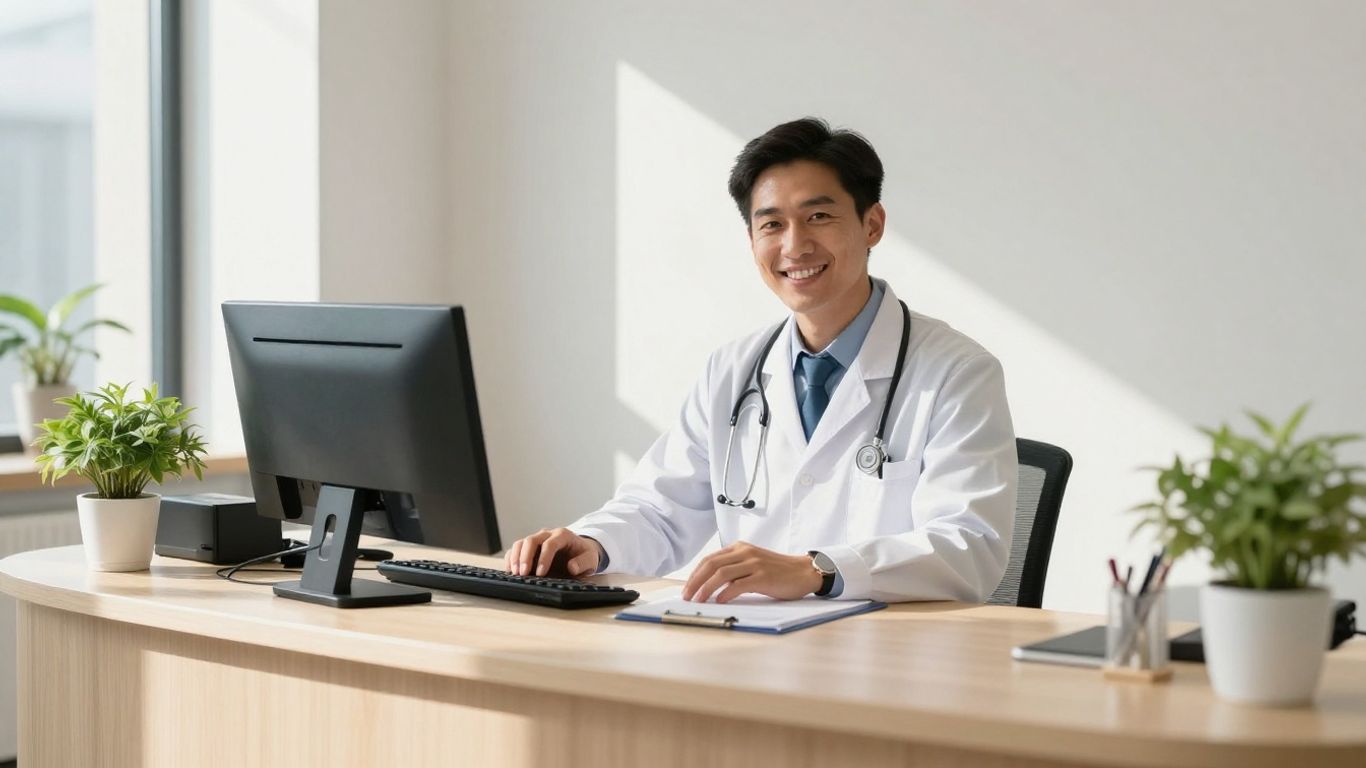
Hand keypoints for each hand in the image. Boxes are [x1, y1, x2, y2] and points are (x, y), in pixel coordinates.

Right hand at [504, 528, 603, 577]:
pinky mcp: (529, 548)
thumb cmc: (584, 555)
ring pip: (521, 543)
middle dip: (525, 557)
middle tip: (523, 573)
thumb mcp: (591, 560)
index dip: (544, 558)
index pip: (550, 544)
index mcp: (562, 535)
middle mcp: (547, 534)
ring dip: (516, 557)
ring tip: (515, 573)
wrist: (580, 552)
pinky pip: (516, 549)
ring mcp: (537, 540)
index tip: (540, 573)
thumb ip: (583, 563)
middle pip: (531, 540)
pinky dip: (511, 558)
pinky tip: (511, 570)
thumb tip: (571, 567)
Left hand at [681, 541, 822, 602]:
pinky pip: (738, 584)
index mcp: (740, 548)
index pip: (710, 559)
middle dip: (695, 581)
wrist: (803, 572)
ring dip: (706, 588)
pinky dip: (726, 593)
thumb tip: (711, 584)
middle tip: (687, 596)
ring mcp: (754, 563)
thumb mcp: (752, 564)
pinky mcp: (763, 576)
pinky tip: (720, 601)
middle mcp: (745, 552)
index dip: (695, 574)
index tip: (687, 588)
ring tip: (698, 600)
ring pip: (721, 574)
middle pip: (711, 565)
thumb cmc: (777, 571)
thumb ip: (734, 570)